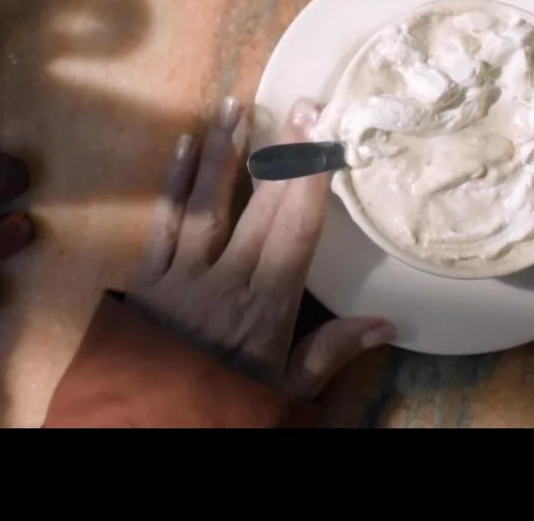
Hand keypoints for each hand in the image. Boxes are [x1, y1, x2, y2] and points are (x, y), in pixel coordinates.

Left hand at [130, 97, 395, 398]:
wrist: (147, 428)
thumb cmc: (224, 406)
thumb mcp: (285, 390)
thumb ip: (330, 352)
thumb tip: (386, 324)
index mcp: (267, 306)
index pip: (296, 230)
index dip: (310, 179)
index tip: (322, 137)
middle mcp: (226, 281)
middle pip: (259, 207)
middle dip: (280, 152)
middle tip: (298, 105)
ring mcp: (181, 275)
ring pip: (206, 203)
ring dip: (224, 152)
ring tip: (237, 106)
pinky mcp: (147, 277)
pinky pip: (162, 221)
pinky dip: (174, 181)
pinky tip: (185, 145)